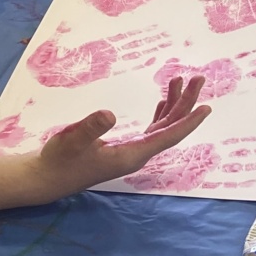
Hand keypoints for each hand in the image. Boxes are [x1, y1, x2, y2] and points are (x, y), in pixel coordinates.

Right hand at [33, 76, 210, 198]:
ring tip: (181, 80)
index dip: (188, 122)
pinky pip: (151, 128)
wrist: (48, 177)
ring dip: (173, 104)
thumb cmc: (59, 160)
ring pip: (161, 126)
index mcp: (131, 155)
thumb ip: (90, 128)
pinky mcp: (124, 147)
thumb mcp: (71, 140)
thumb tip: (109, 114)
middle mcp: (138, 154)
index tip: (207, 108)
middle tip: (198, 78)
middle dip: (186, 103)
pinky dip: (159, 112)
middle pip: (170, 127)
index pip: (167, 136)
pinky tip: (164, 100)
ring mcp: (132, 150)